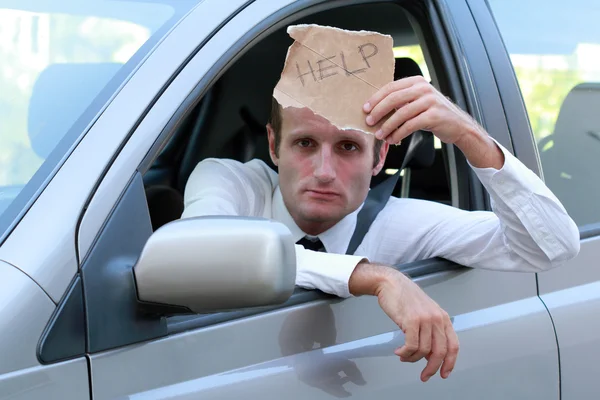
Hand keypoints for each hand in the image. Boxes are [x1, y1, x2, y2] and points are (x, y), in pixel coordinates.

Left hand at [363, 76, 479, 144]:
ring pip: (401, 113)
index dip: (376, 98)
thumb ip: (401, 101)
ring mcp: (430, 101)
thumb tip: (374, 109)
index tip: (365, 109)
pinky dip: (398, 133)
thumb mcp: (417, 102)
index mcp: (416, 81)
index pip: (391, 87)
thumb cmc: (433, 115)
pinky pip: (410, 125)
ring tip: (379, 135)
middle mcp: (423, 88)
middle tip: (369, 122)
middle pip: (394, 98)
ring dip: (387, 126)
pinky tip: (393, 139)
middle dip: (378, 111)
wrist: (458, 126)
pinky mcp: (434, 115)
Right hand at [377, 270, 458, 381]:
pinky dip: (405, 353)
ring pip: (423, 351)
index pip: (453, 345)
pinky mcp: (411, 321)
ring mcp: (425, 319)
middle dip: (432, 368)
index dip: (450, 363)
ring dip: (412, 359)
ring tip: (403, 357)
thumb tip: (429, 355)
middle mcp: (437, 319)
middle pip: (440, 352)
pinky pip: (411, 346)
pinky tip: (399, 352)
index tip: (443, 374)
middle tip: (424, 376)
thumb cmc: (405, 298)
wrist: (391, 283)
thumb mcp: (424, 313)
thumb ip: (430, 332)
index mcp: (443, 318)